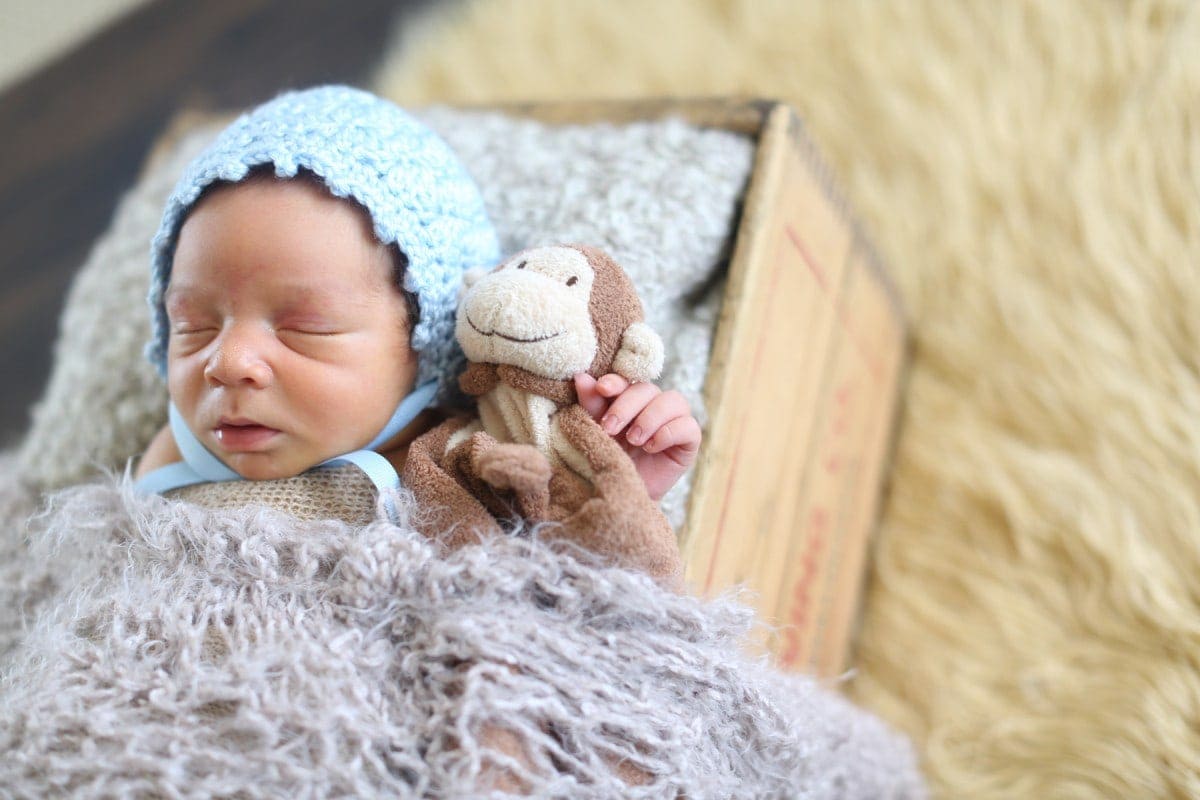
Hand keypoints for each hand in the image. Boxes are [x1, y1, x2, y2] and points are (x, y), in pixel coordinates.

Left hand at [574, 372, 701, 500]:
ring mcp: (675, 420)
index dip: (616, 381)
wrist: (623, 493)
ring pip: (673, 400)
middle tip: (610, 428)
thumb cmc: (610, 459)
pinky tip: (651, 447)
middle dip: (627, 406)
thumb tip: (581, 377)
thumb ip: (591, 404)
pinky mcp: (689, 441)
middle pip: (648, 389)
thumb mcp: (597, 431)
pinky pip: (688, 426)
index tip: (602, 388)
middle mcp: (655, 404)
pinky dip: (668, 432)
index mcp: (631, 398)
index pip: (628, 380)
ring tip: (633, 440)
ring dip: (650, 417)